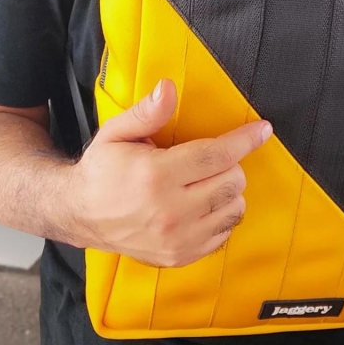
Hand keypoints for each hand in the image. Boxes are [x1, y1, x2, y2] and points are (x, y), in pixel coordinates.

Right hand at [67, 79, 271, 266]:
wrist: (80, 215)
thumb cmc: (102, 170)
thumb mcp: (116, 133)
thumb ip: (147, 112)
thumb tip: (168, 88)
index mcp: (155, 176)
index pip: (216, 155)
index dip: (244, 140)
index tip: (262, 129)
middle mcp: (169, 211)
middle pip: (231, 181)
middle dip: (229, 164)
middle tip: (209, 160)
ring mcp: (177, 238)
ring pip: (234, 209)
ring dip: (228, 191)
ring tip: (205, 182)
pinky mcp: (180, 256)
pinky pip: (224, 234)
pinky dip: (222, 216)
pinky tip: (202, 205)